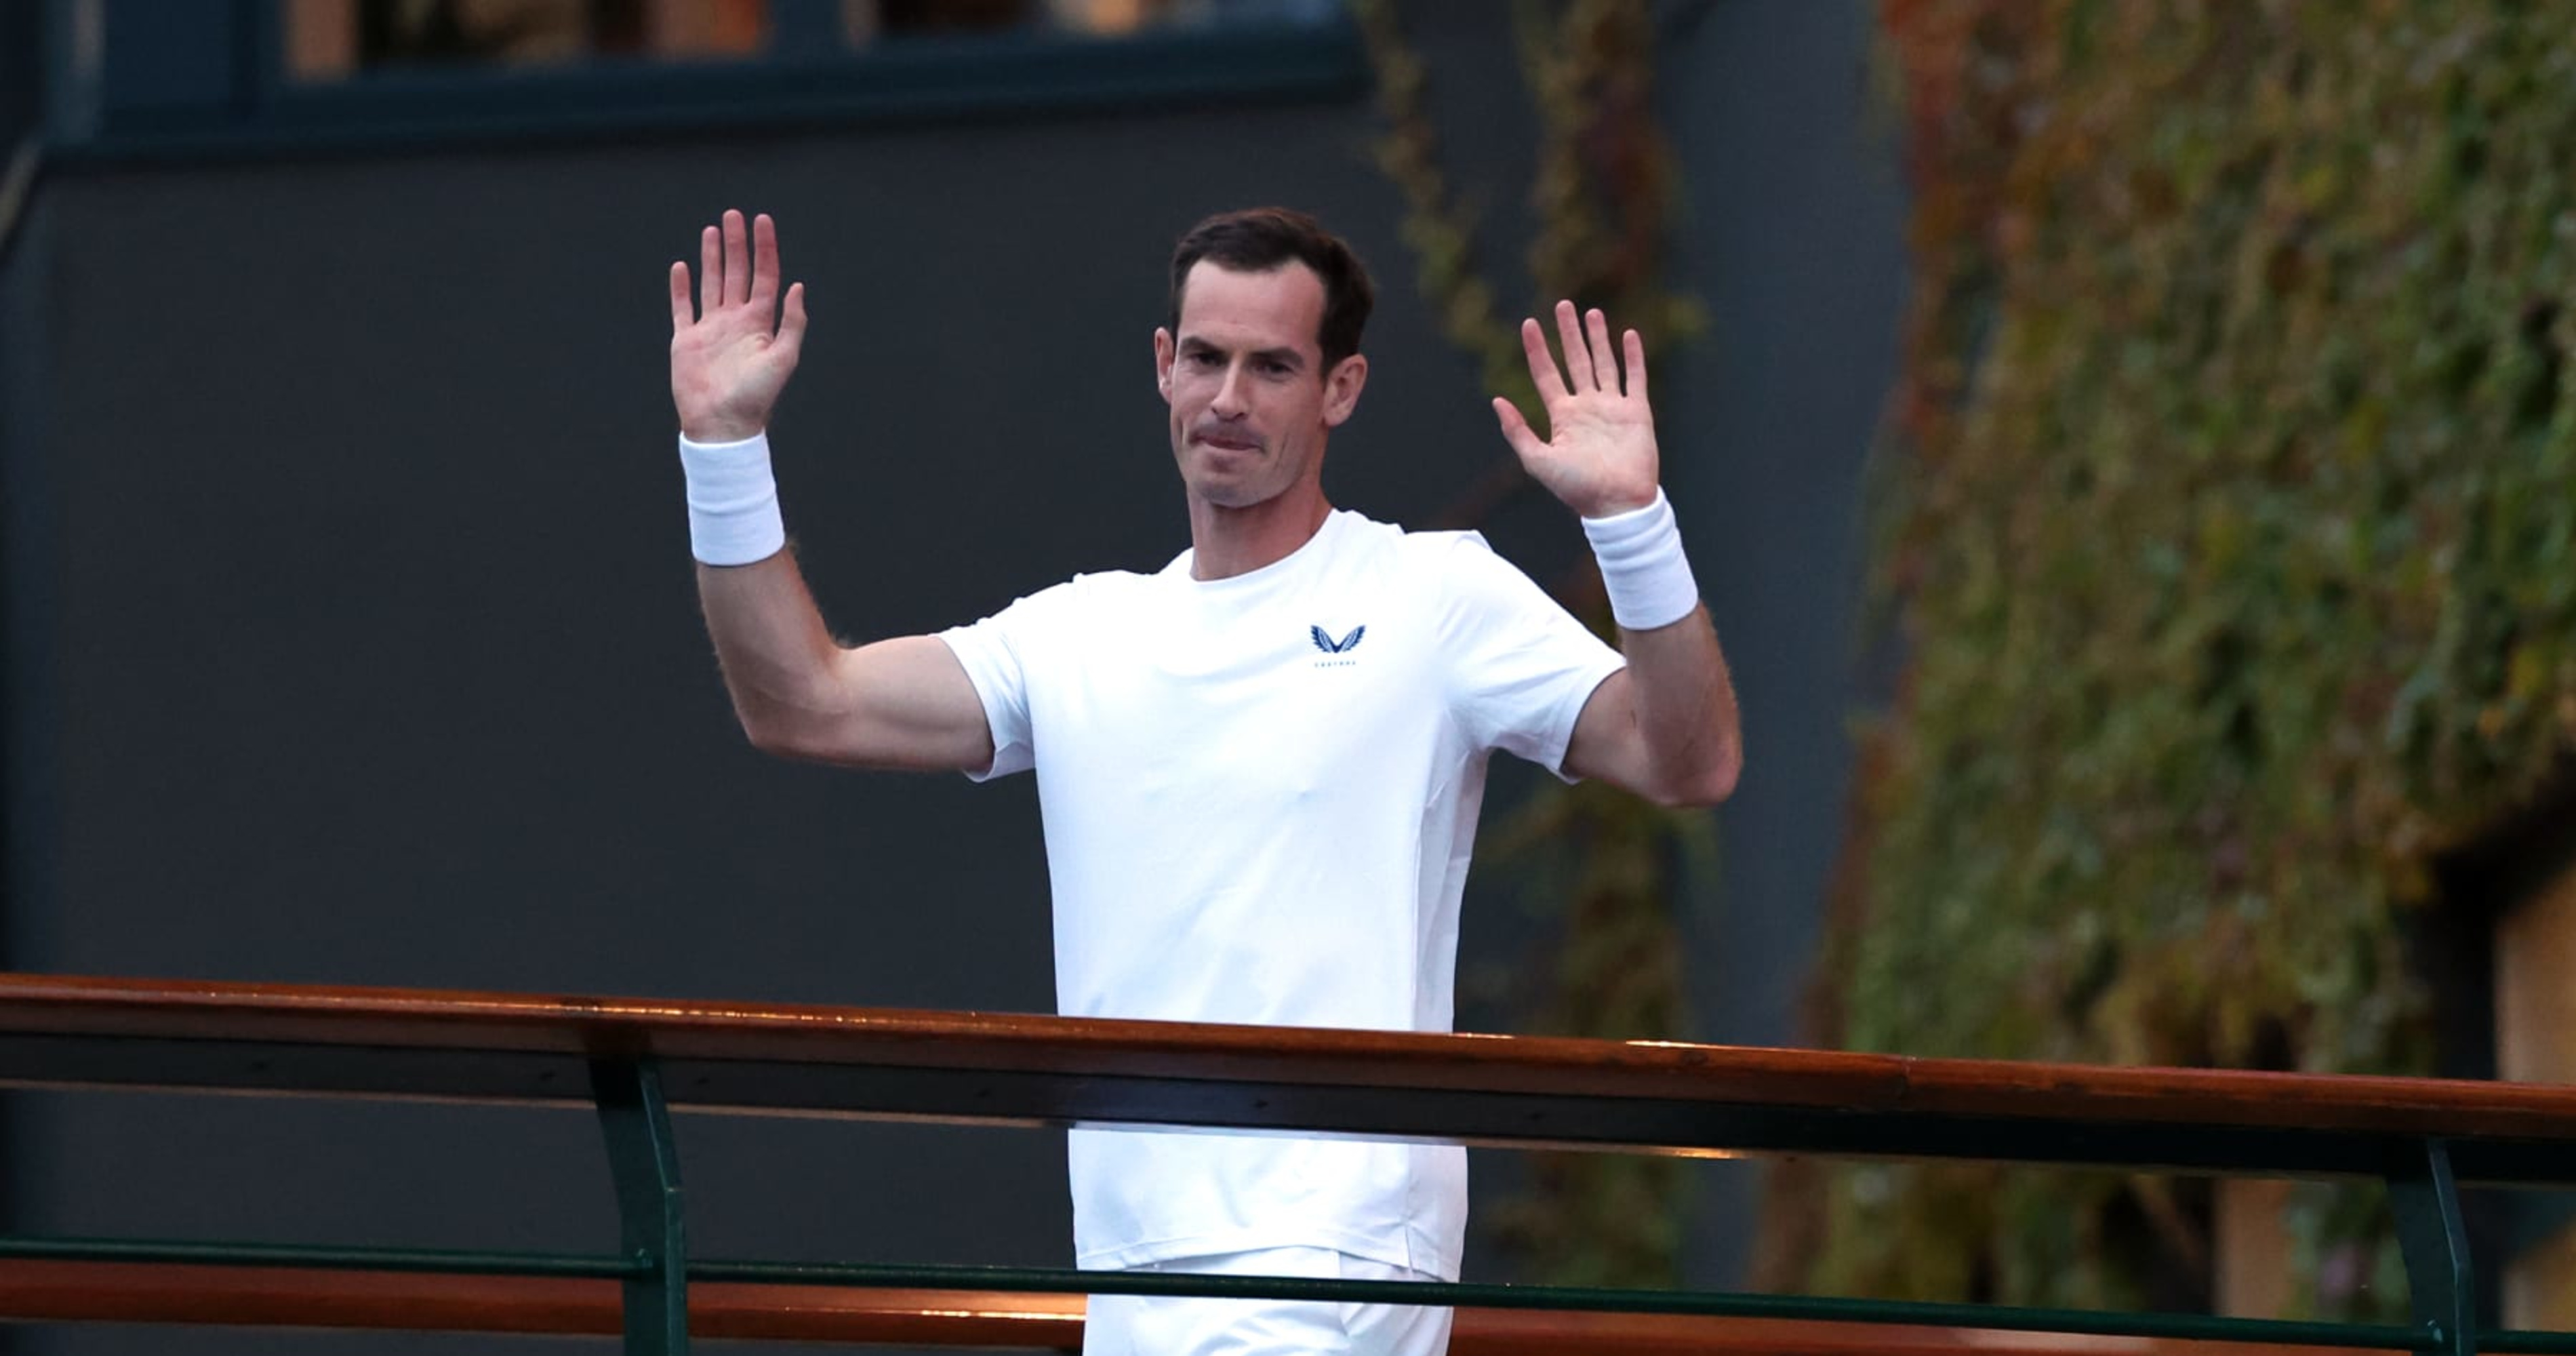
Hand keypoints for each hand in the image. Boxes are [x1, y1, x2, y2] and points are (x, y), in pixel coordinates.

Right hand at [669, 210, 807, 443]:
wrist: (722, 425)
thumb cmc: (756, 397)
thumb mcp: (784, 358)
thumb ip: (792, 322)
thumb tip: (798, 286)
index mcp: (760, 323)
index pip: (764, 277)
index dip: (765, 249)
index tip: (763, 221)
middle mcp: (736, 321)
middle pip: (737, 273)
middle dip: (737, 244)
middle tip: (735, 215)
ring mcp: (710, 329)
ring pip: (711, 284)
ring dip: (712, 257)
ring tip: (713, 230)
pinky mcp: (686, 340)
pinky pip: (682, 308)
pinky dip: (681, 288)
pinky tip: (682, 267)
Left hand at [1492, 301, 1659, 518]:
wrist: (1616, 504)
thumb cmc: (1576, 489)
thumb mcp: (1538, 461)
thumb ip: (1517, 431)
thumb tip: (1497, 401)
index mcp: (1563, 417)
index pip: (1546, 374)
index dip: (1537, 350)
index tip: (1529, 324)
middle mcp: (1587, 407)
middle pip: (1576, 361)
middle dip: (1569, 334)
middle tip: (1562, 304)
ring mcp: (1612, 408)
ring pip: (1603, 363)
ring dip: (1598, 338)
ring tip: (1591, 312)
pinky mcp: (1637, 412)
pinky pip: (1635, 378)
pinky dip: (1633, 356)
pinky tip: (1628, 334)